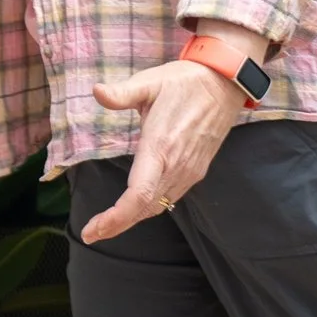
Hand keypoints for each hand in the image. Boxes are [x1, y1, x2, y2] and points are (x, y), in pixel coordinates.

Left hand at [76, 53, 247, 243]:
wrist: (224, 84)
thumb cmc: (184, 82)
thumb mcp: (149, 82)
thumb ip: (122, 93)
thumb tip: (97, 91)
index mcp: (161, 147)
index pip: (139, 195)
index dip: (116, 218)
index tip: (94, 229)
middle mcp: (176, 166)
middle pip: (145, 208)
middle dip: (117, 225)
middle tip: (92, 234)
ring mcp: (189, 171)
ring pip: (159, 206)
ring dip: (133, 219)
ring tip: (106, 226)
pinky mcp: (196, 170)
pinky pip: (170, 197)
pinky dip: (150, 208)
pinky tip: (135, 207)